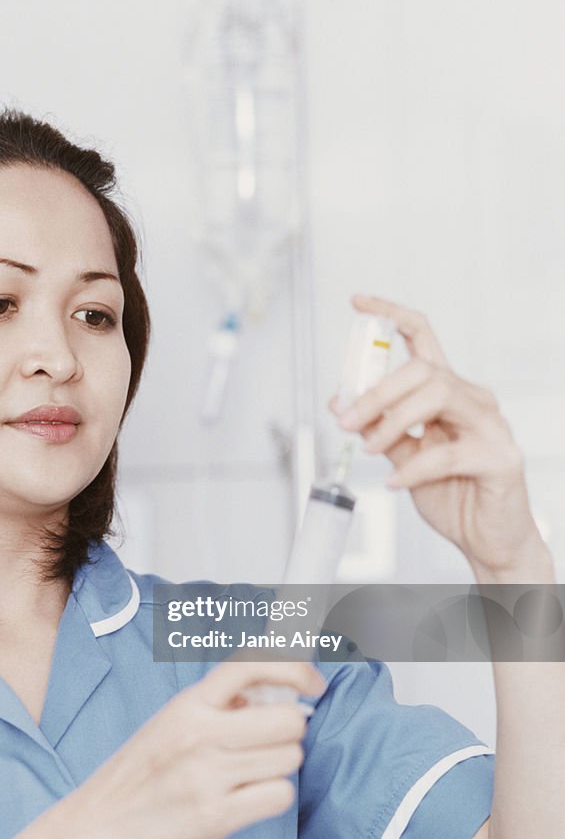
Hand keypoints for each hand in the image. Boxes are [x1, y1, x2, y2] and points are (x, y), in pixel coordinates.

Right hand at [60, 660, 324, 838]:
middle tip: (270, 742)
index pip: (250, 666)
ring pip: (289, 758)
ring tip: (249, 773)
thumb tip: (277, 691)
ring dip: (280, 767)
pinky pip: (278, 796)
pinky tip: (247, 798)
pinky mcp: (216, 816)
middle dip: (290, 733)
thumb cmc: (139, 774)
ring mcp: (208, 775)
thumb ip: (219, 706)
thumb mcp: (172, 722)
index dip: (293, 669)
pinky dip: (272, 797)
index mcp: (189, 704)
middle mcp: (200, 734)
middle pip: (288, 720)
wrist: (99, 824)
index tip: (312, 683)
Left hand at [331, 294, 550, 579]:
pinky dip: (412, 469)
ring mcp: (491, 426)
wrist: (485, 537)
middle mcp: (472, 400)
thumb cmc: (449, 492)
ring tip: (370, 449)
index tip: (356, 302)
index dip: (390, 314)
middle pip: (422, 369)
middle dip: (375, 393)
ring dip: (391, 423)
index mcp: (446, 392)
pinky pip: (447, 454)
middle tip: (345, 421)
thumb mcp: (401, 455)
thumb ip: (375, 427)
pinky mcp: (500, 458)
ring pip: (437, 397)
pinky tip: (394, 483)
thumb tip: (339, 401)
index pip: (422, 337)